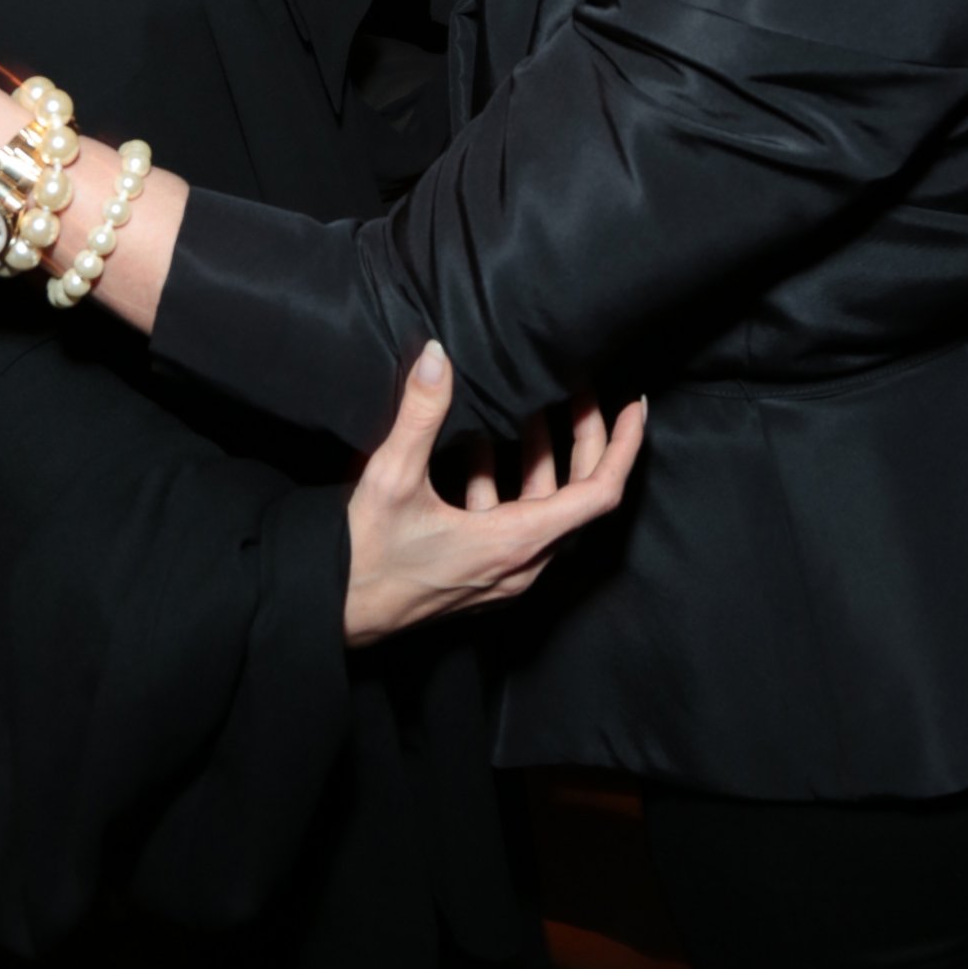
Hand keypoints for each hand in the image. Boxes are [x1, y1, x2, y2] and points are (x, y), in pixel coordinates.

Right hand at [342, 345, 644, 644]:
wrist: (334, 613)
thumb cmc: (365, 557)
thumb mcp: (392, 478)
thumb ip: (420, 414)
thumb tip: (436, 356)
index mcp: (518, 542)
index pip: (599, 492)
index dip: (624, 445)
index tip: (633, 404)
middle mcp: (523, 563)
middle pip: (578, 496)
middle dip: (582, 438)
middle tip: (577, 389)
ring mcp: (503, 572)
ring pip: (543, 506)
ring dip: (539, 456)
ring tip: (525, 406)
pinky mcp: (481, 572)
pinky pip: (513, 520)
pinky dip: (504, 479)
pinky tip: (473, 445)